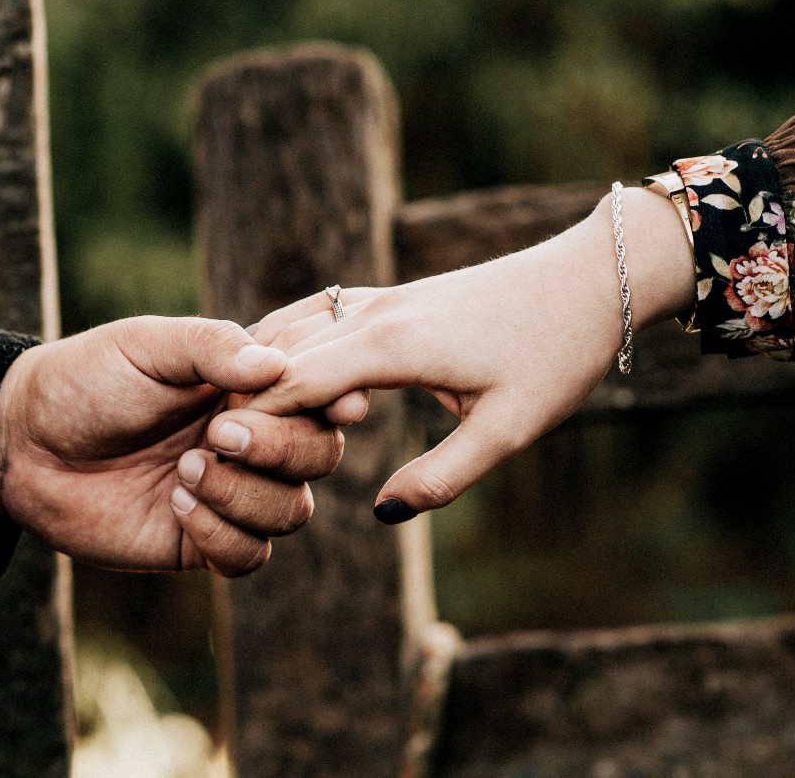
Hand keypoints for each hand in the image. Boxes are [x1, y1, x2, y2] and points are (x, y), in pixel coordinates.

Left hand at [0, 315, 344, 575]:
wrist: (22, 445)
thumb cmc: (86, 379)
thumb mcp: (148, 347)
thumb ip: (212, 348)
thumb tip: (274, 368)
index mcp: (249, 387)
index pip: (321, 397)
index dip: (338, 403)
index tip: (341, 406)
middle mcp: (252, 441)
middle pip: (320, 458)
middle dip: (280, 448)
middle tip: (217, 433)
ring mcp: (231, 494)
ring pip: (292, 512)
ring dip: (244, 494)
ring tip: (184, 469)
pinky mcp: (201, 542)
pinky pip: (248, 555)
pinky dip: (222, 534)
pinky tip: (176, 505)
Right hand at [243, 187, 695, 522]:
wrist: (591, 281)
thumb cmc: (555, 356)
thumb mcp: (509, 430)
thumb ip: (442, 476)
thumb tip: (378, 513)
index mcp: (393, 345)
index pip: (293, 383)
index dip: (248, 421)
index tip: (209, 460)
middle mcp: (374, 313)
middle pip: (279, 354)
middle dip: (239, 401)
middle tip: (203, 451)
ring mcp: (380, 298)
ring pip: (291, 327)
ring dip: (256, 369)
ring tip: (224, 419)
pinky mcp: (393, 298)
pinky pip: (316, 315)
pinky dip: (282, 342)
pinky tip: (268, 368)